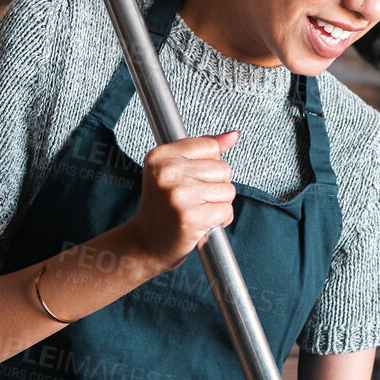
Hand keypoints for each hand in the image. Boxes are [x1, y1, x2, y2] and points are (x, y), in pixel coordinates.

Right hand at [125, 130, 239, 273]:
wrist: (146, 244)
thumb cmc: (162, 207)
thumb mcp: (174, 171)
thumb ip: (204, 149)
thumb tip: (233, 135)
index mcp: (160, 156)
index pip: (211, 146)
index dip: (208, 166)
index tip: (191, 179)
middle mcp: (168, 173)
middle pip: (223, 168)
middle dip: (216, 186)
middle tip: (193, 199)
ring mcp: (179, 195)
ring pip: (228, 190)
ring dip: (219, 204)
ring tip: (197, 211)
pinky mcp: (191, 217)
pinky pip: (227, 211)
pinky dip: (220, 220)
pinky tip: (202, 223)